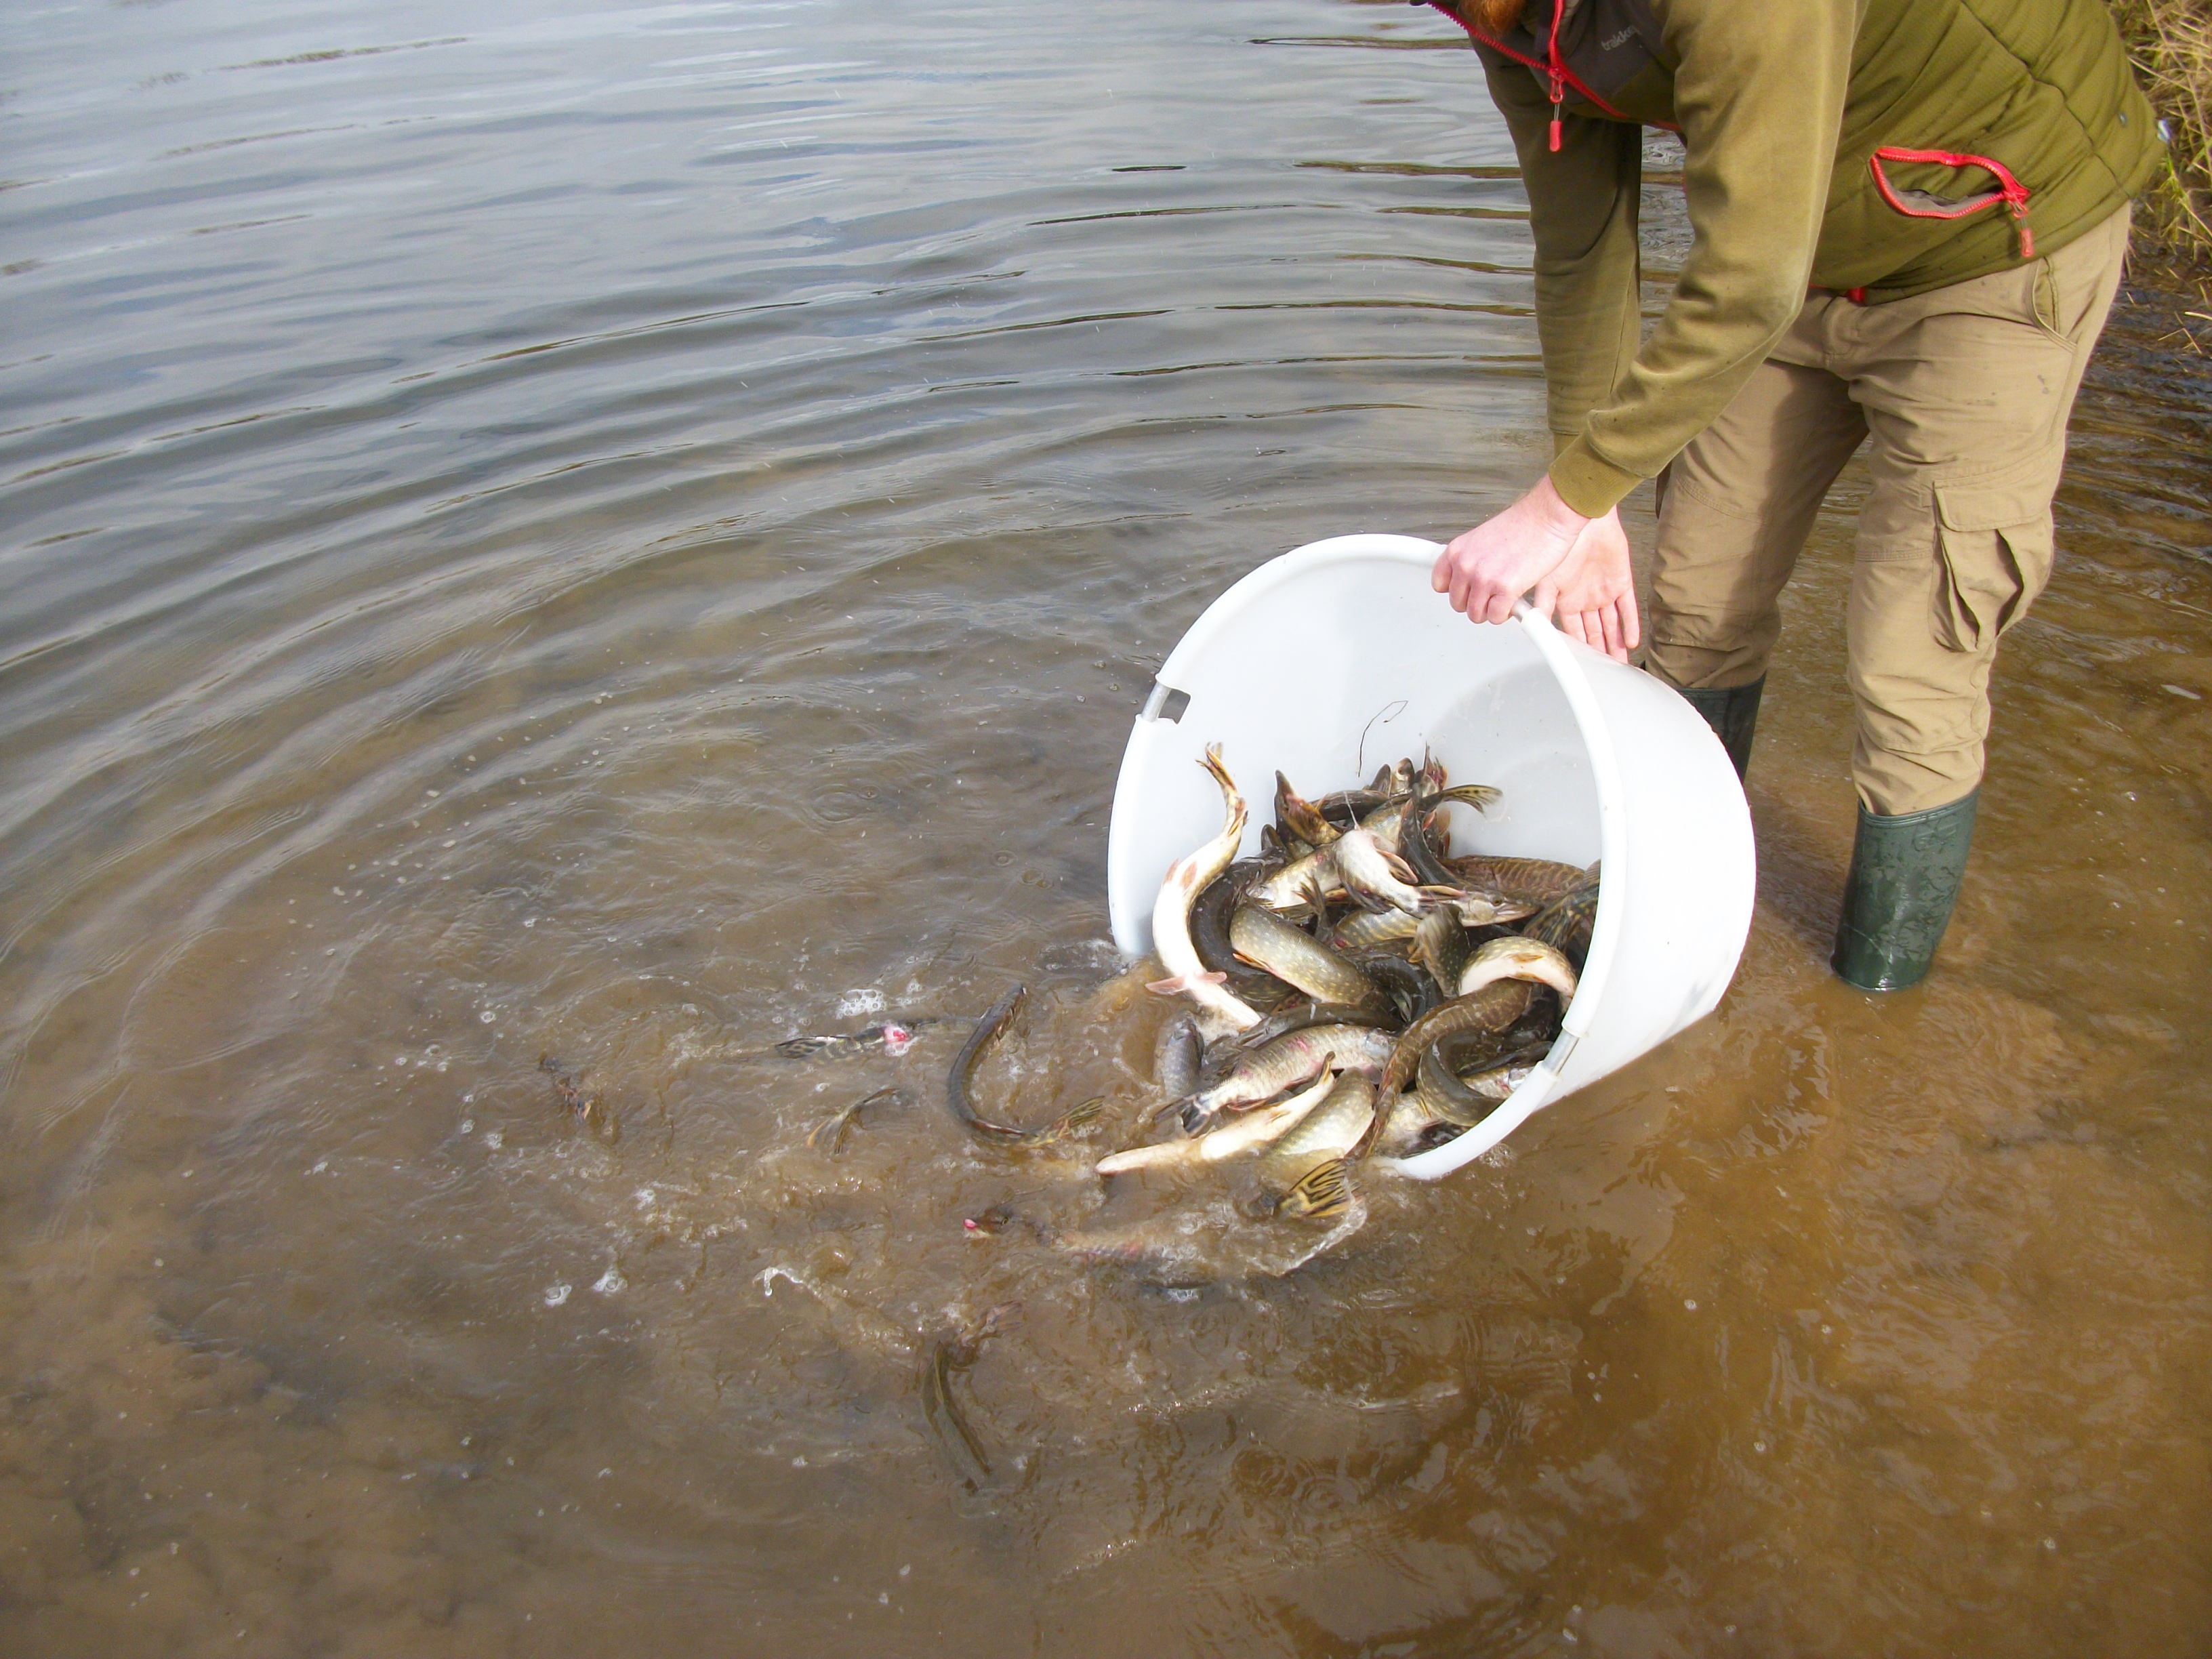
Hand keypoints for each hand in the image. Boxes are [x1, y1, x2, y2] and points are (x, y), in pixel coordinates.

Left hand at [1431, 475, 1589, 625]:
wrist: (1547, 517)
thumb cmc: (1524, 523)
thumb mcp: (1484, 537)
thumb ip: (1472, 558)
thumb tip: (1469, 577)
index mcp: (1457, 551)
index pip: (1439, 584)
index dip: (1456, 590)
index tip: (1467, 590)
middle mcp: (1466, 565)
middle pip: (1457, 604)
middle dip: (1476, 602)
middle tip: (1492, 594)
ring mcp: (1483, 578)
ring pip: (1475, 614)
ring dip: (1491, 610)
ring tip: (1504, 597)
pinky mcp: (1505, 590)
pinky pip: (1496, 617)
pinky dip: (1506, 614)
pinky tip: (1514, 600)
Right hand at [1538, 508, 1639, 662]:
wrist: (1579, 518)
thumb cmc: (1557, 543)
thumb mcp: (1545, 581)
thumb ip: (1542, 608)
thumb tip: (1534, 630)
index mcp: (1565, 599)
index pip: (1573, 631)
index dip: (1578, 648)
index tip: (1583, 666)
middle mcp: (1584, 598)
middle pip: (1594, 631)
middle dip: (1599, 651)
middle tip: (1605, 671)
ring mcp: (1604, 590)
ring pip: (1612, 623)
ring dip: (1615, 643)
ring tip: (1620, 662)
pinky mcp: (1621, 581)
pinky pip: (1628, 608)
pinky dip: (1631, 624)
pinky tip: (1632, 641)